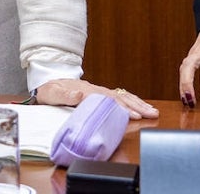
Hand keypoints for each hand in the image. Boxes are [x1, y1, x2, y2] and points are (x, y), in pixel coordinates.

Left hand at [33, 79, 158, 119]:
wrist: (47, 83)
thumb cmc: (49, 90)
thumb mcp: (51, 93)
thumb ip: (64, 94)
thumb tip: (80, 94)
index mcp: (85, 90)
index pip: (107, 99)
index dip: (120, 107)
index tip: (133, 115)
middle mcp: (94, 89)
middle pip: (119, 97)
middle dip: (136, 106)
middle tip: (151, 114)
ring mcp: (98, 91)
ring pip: (121, 96)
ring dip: (137, 103)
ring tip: (152, 111)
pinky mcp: (99, 94)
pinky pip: (118, 97)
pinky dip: (131, 101)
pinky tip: (141, 107)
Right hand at [178, 20, 199, 106]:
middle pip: (188, 67)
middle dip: (186, 85)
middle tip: (190, 101)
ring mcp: (195, 51)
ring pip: (183, 67)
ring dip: (182, 85)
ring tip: (187, 101)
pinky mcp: (191, 53)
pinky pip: (184, 67)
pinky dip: (182, 80)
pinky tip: (186, 92)